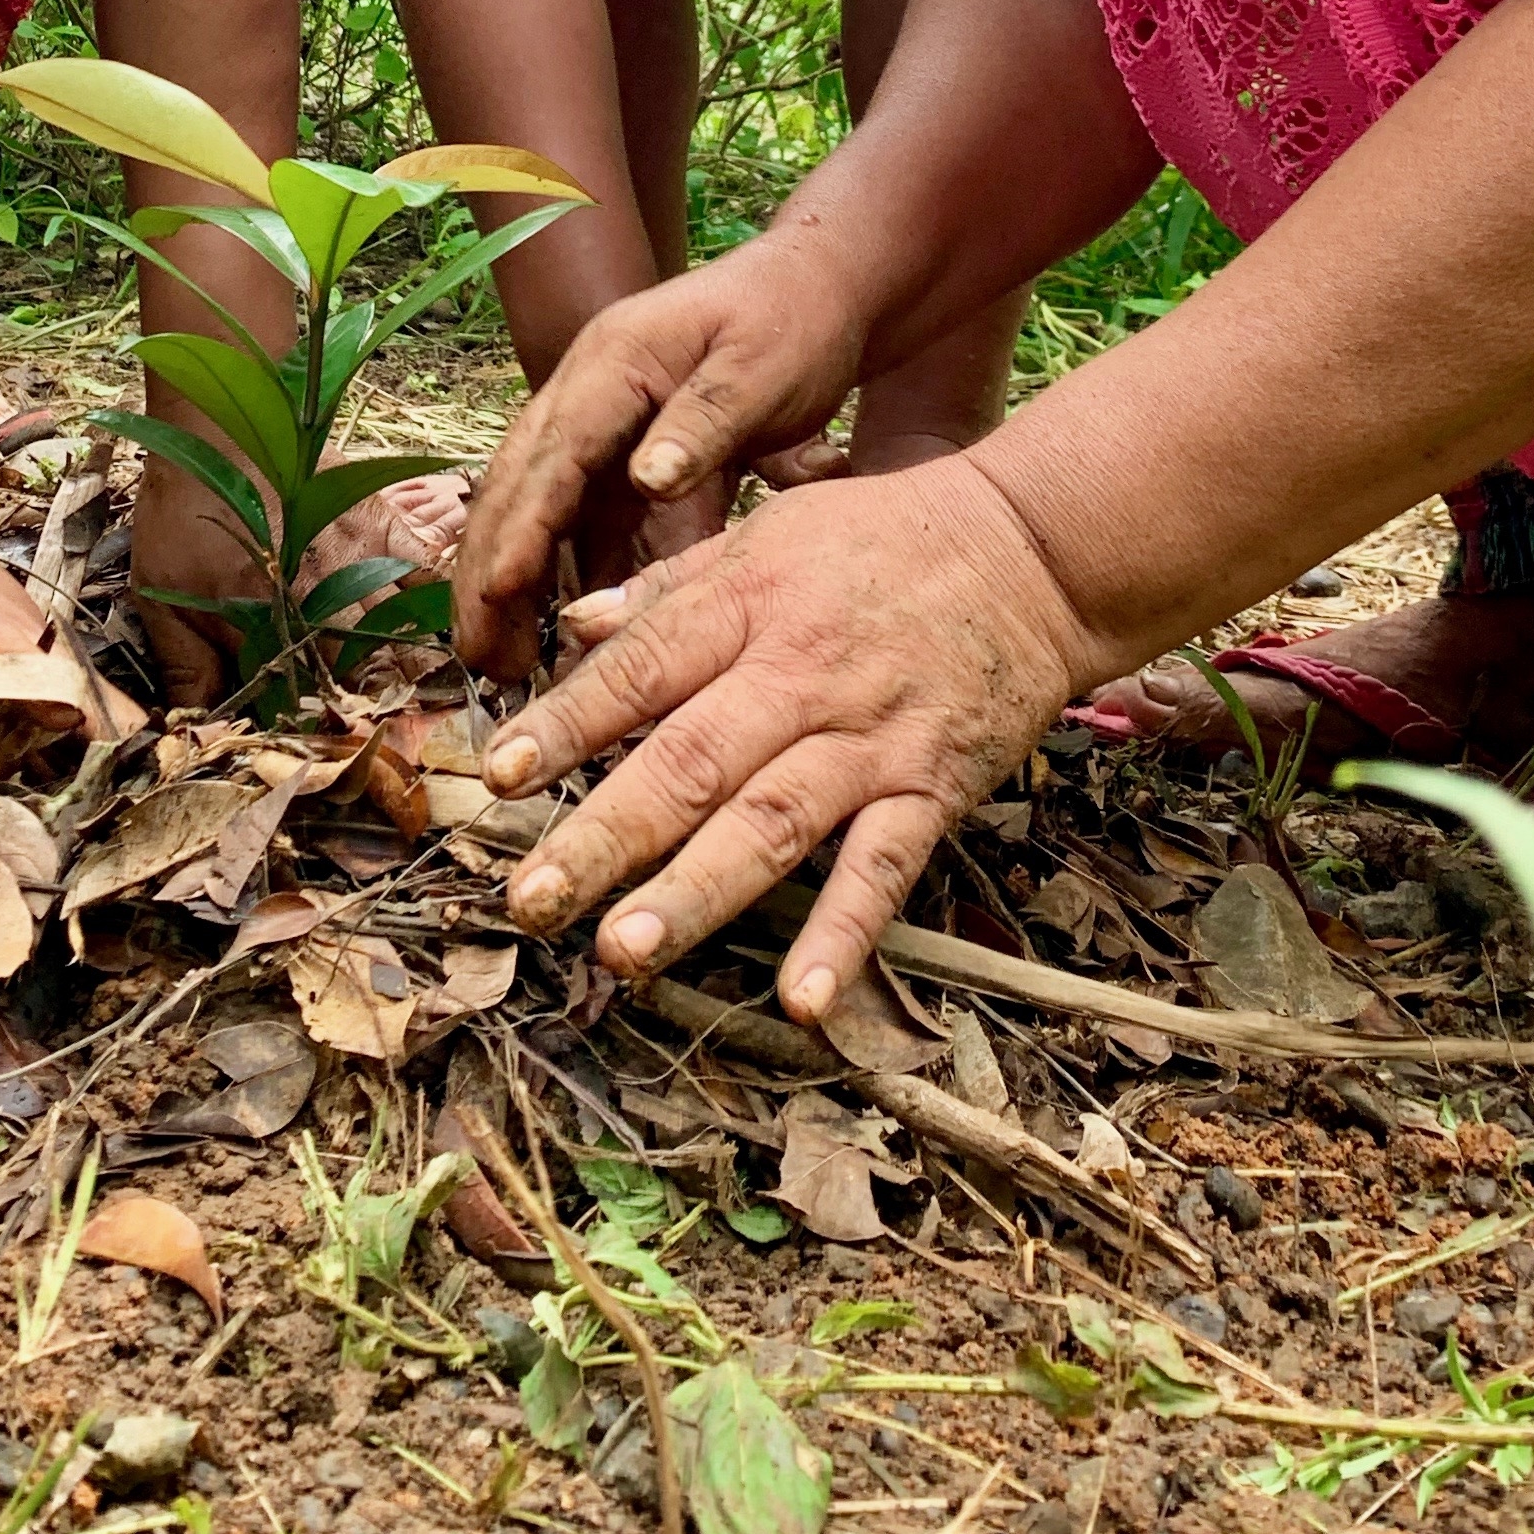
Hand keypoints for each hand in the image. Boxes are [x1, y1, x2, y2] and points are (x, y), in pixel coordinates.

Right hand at [451, 228, 871, 676]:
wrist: (818, 282)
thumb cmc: (793, 320)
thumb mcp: (759, 368)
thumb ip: (704, 422)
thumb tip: (647, 480)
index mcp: (612, 363)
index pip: (553, 454)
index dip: (522, 526)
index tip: (499, 591)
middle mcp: (587, 391)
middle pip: (518, 486)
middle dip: (488, 570)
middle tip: (479, 653)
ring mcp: (599, 422)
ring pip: (537, 510)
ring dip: (513, 581)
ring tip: (503, 662)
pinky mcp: (625, 452)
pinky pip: (582, 521)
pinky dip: (565, 574)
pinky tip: (563, 634)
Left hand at [480, 459, 1096, 1018]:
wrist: (1032, 551)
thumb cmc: (886, 537)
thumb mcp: (768, 531)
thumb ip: (667, 587)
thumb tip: (569, 626)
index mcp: (746, 606)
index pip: (639, 671)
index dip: (567, 724)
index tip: (500, 778)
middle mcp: (797, 677)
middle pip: (688, 763)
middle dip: (603, 836)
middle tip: (529, 901)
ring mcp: (866, 741)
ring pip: (769, 824)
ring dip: (694, 894)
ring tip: (621, 954)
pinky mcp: (931, 789)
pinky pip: (883, 870)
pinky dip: (844, 936)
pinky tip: (802, 1002)